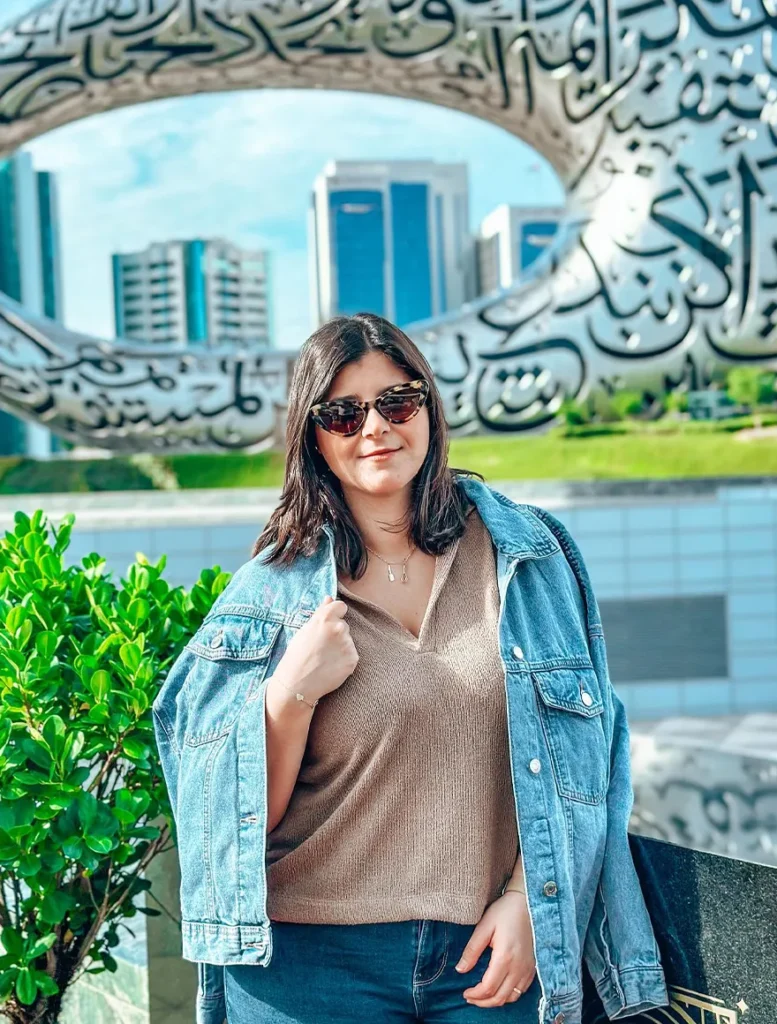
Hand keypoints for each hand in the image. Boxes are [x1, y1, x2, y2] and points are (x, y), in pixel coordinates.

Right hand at [273, 596, 357, 704]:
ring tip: (324, 658)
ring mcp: (348, 644)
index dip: (335, 614)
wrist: (297, 685)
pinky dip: (343, 660)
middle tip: (321, 647)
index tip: (328, 624)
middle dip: (335, 633)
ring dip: (340, 647)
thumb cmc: (297, 656)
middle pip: (343, 625)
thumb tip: (329, 598)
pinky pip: (351, 655)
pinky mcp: (353, 659)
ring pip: (347, 640)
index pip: (341, 606)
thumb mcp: (304, 630)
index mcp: (325, 618)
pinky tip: (330, 666)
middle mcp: (339, 628)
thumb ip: (320, 612)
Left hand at [454, 891, 536, 1006]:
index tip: (465, 993)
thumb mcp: (484, 926)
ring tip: (482, 997)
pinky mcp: (533, 967)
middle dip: (482, 1002)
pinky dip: (508, 996)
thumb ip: (472, 950)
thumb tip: (460, 970)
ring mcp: (528, 969)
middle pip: (500, 997)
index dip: (475, 995)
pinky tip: (499, 989)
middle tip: (469, 998)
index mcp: (505, 957)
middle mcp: (518, 967)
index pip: (488, 988)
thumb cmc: (505, 911)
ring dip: (495, 1001)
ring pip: (512, 998)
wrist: (527, 903)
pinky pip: (521, 991)